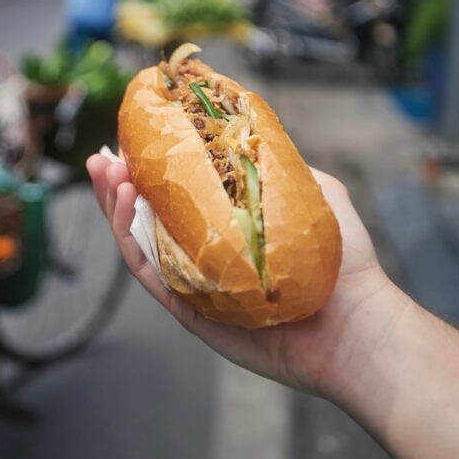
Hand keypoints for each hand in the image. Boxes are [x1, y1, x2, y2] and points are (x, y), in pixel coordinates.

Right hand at [86, 154, 411, 398]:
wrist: (356, 323)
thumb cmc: (343, 262)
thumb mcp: (316, 193)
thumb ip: (281, 165)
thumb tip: (250, 134)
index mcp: (225, 230)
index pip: (176, 197)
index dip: (149, 171)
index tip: (131, 142)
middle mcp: (204, 256)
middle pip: (146, 220)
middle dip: (118, 187)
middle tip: (102, 160)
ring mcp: (195, 283)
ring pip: (139, 244)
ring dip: (115, 207)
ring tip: (108, 175)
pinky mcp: (190, 311)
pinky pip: (150, 274)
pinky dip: (130, 241)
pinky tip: (126, 206)